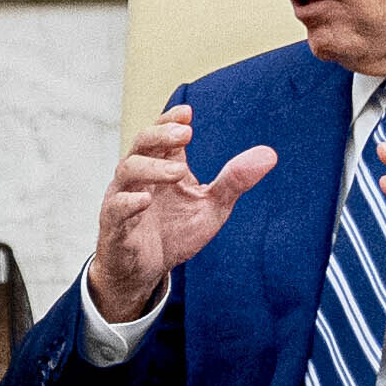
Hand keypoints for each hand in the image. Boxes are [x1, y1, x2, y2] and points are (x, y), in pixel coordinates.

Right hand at [88, 106, 278, 324]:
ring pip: (127, 170)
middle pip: (141, 143)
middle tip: (185, 134)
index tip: (188, 114)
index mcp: (162, 164)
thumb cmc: (175, 232)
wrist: (145, 271)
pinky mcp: (114, 225)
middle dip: (160, 135)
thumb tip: (270, 155)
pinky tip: (144, 200)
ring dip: (151, 167)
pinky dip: (128, 202)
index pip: (161, 133)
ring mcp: (123, 198)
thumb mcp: (212, 206)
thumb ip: (235, 181)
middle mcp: (139, 176)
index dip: (170, 120)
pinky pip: (116, 208)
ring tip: (178, 170)